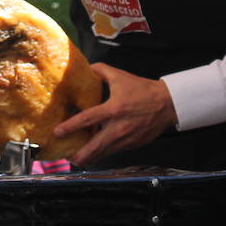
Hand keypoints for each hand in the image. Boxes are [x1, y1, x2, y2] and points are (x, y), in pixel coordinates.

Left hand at [50, 63, 176, 165]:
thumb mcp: (121, 76)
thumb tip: (86, 67)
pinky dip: (104, 153)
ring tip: (78, 158)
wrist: (168, 104)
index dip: (70, 127)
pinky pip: (114, 152)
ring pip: (104, 153)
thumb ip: (101, 71)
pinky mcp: (132, 145)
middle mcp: (118, 127)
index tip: (57, 132)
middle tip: (68, 157)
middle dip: (80, 155)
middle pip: (94, 147)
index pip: (87, 119)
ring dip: (90, 157)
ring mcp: (126, 139)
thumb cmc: (143, 90)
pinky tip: (96, 151)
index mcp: (113, 109)